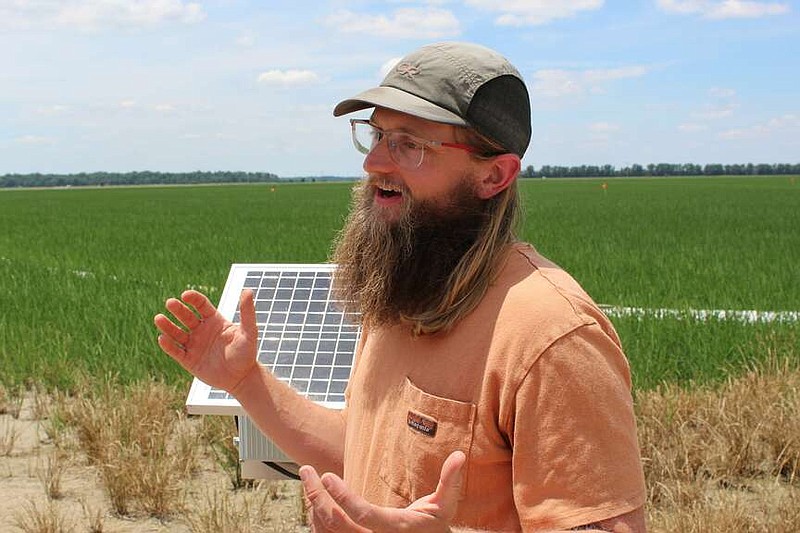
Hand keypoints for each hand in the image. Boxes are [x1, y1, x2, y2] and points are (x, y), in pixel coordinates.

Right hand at [154, 289, 258, 393]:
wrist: (242, 378)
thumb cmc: (247, 353)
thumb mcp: (249, 331)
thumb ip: (247, 312)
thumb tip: (248, 290)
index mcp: (214, 321)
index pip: (200, 305)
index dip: (193, 299)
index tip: (186, 295)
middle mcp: (202, 331)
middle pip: (186, 316)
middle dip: (178, 309)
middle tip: (170, 302)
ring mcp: (194, 345)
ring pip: (177, 333)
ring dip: (167, 326)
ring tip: (158, 318)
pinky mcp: (189, 360)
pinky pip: (176, 351)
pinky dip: (168, 345)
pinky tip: (162, 338)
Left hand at [300, 450, 465, 531]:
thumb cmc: (435, 528)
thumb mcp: (445, 505)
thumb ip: (449, 481)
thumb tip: (460, 455)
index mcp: (398, 529)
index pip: (363, 515)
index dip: (342, 497)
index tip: (327, 476)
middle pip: (337, 525)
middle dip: (317, 497)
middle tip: (306, 471)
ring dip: (314, 507)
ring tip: (307, 481)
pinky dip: (318, 521)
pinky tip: (316, 501)